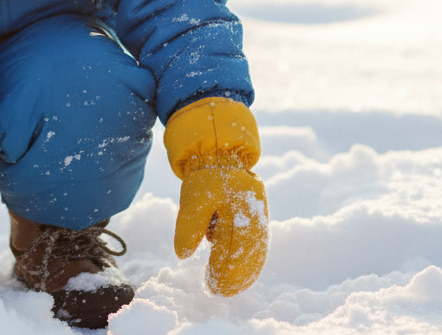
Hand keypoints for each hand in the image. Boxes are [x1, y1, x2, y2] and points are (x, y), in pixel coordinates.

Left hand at [164, 97, 268, 295]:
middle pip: (249, 252)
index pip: (237, 246)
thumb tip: (183, 254)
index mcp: (243, 204)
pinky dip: (246, 259)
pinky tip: (234, 271)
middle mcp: (255, 211)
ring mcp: (258, 213)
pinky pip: (255, 243)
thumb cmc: (204, 174)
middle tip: (218, 291)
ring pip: (254, 250)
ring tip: (226, 287)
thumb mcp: (193, 196)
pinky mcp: (254, 215)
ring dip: (242, 271)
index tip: (212, 284)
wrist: (218, 151)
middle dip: (234, 275)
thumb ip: (189, 224)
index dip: (226, 269)